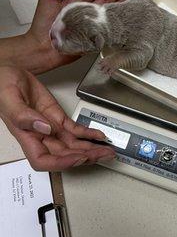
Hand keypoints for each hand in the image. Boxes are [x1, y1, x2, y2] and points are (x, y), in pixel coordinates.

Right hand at [0, 66, 114, 170]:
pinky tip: (99, 134)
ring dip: (91, 148)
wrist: (9, 73)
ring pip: (73, 144)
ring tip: (107, 149)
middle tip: (104, 154)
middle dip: (86, 157)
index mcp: (26, 135)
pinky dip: (88, 132)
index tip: (79, 158)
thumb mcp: (9, 98)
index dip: (62, 163)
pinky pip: (75, 129)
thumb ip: (23, 116)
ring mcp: (51, 127)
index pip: (43, 160)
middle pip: (64, 154)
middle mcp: (40, 135)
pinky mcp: (58, 117)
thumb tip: (45, 129)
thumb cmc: (2, 85)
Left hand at [25, 0, 134, 72]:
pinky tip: (126, 17)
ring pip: (110, 13)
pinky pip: (108, 29)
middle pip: (107, 0)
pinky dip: (118, 23)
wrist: (41, 48)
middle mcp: (86, 13)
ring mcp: (91, 25)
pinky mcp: (94, 37)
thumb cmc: (43, 26)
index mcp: (77, 3)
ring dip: (121, 4)